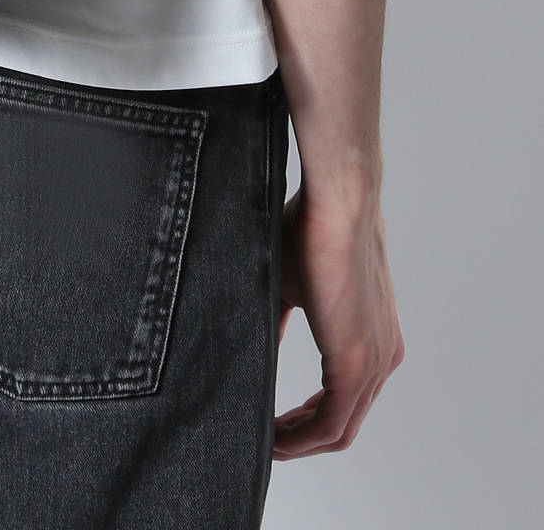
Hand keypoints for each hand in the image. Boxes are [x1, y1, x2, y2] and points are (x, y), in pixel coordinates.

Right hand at [274, 184, 405, 457]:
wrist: (335, 200)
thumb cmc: (310, 227)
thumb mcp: (291, 284)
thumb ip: (283, 319)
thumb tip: (260, 342)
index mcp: (374, 338)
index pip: (346, 399)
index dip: (310, 419)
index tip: (278, 424)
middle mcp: (383, 357)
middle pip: (344, 424)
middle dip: (302, 438)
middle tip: (267, 440)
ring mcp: (375, 363)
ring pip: (339, 429)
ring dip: (299, 443)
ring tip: (265, 443)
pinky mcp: (357, 363)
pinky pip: (331, 423)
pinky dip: (301, 437)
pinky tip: (274, 436)